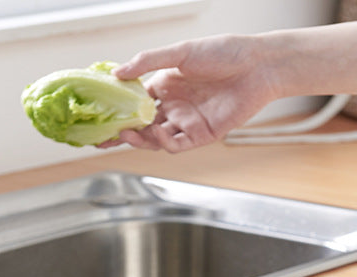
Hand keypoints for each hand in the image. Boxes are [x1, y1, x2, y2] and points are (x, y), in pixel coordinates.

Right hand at [99, 34, 279, 151]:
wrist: (256, 66)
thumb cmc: (222, 53)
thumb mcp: (180, 52)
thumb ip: (147, 63)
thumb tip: (116, 74)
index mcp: (165, 86)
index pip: (135, 104)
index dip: (117, 112)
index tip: (99, 117)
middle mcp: (174, 107)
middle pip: (142, 126)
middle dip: (122, 133)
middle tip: (103, 138)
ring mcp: (187, 123)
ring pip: (155, 139)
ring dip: (140, 140)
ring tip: (127, 135)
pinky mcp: (202, 136)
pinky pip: (176, 145)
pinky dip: (163, 142)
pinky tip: (157, 133)